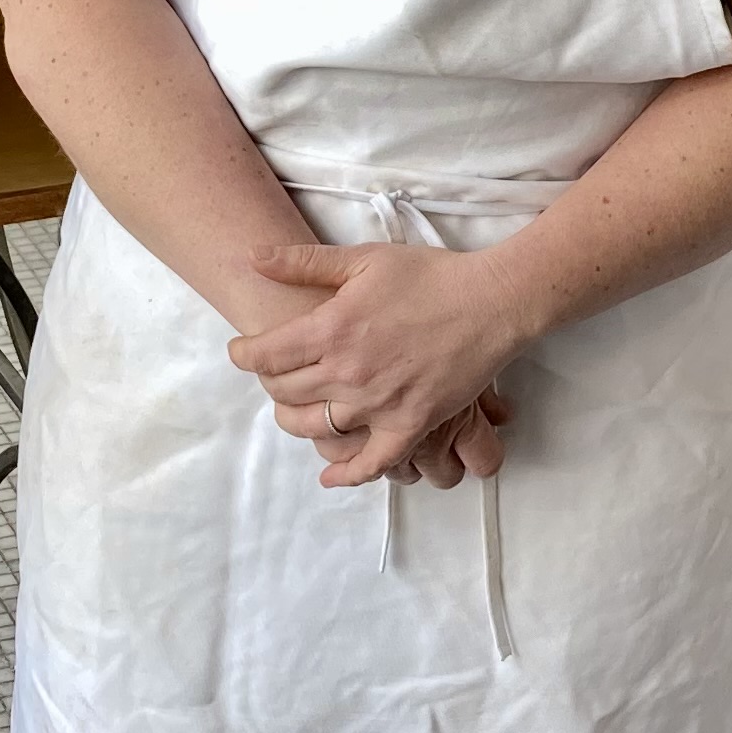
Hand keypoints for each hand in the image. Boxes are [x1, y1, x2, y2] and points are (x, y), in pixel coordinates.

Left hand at [233, 241, 545, 487]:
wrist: (490, 301)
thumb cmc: (429, 275)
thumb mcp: (363, 259)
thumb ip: (305, 262)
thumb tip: (254, 257)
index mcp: (332, 328)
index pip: (265, 355)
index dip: (244, 354)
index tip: (241, 351)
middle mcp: (348, 371)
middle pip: (285, 391)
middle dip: (269, 383)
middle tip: (271, 374)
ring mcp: (379, 403)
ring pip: (316, 427)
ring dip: (295, 421)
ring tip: (293, 410)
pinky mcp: (411, 424)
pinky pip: (372, 461)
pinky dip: (348, 473)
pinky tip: (331, 474)